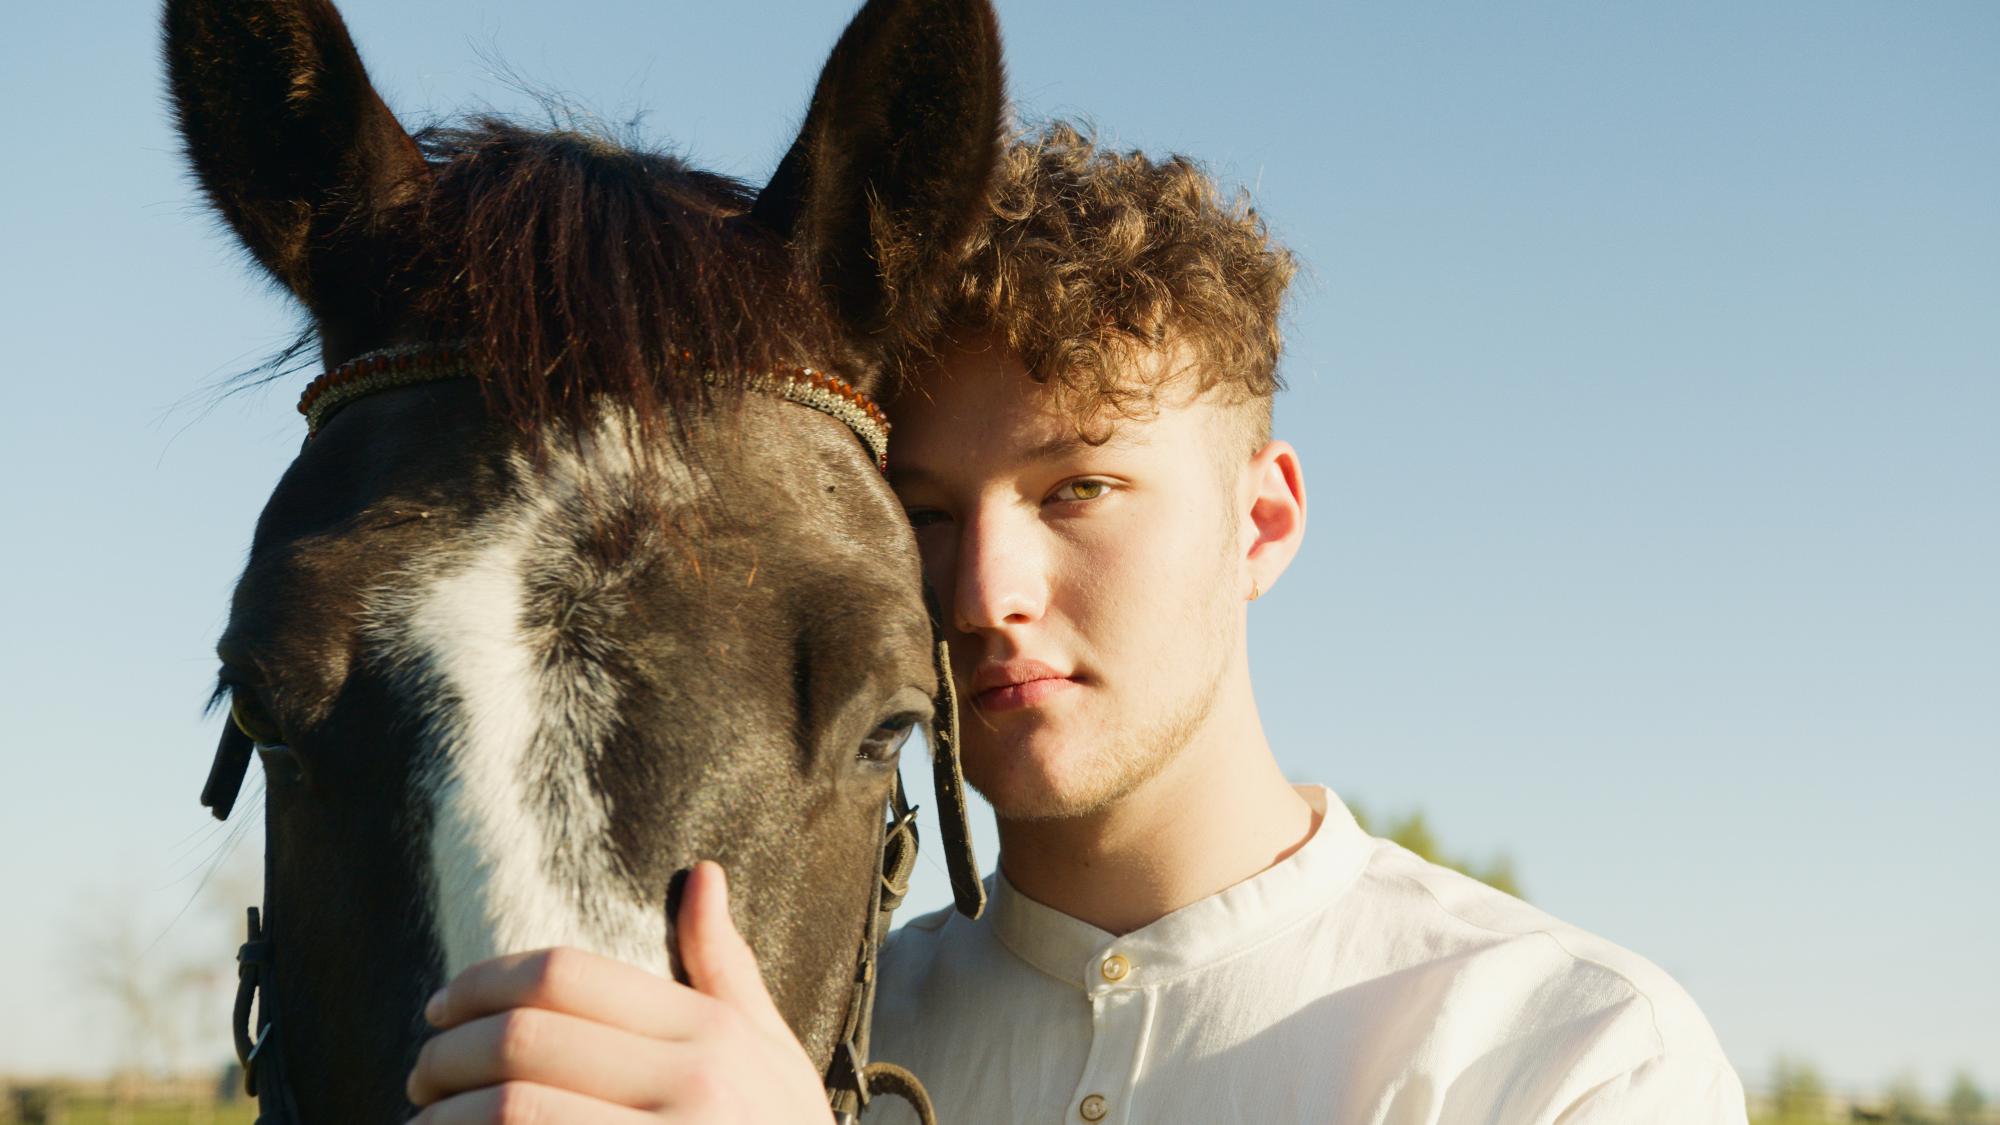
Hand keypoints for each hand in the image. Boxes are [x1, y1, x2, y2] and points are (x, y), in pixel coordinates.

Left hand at [408, 861, 830, 1121]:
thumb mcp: (772, 1057)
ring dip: (442, 1116)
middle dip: (447, 1053)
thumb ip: (727, 970)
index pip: (569, 976)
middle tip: (421, 1072)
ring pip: (511, 1108)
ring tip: (424, 1121)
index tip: (442, 1006)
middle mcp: (693, 1087)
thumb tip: (703, 875)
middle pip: (526, 1039)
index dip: (484, 982)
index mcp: (714, 1035)